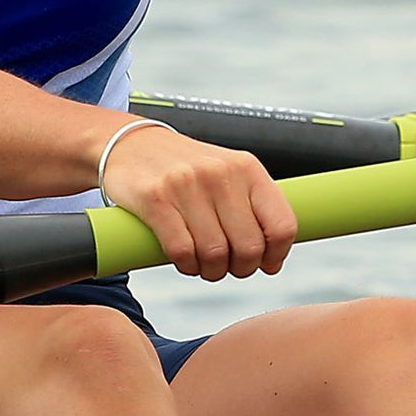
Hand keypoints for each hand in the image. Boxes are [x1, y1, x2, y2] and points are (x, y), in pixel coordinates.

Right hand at [95, 121, 295, 281]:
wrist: (132, 144)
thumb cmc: (185, 167)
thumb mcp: (228, 173)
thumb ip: (252, 209)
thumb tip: (272, 261)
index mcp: (247, 168)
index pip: (282, 225)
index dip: (276, 255)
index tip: (265, 264)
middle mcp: (220, 173)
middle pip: (249, 247)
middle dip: (240, 268)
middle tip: (227, 267)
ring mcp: (186, 184)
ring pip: (215, 253)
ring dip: (211, 271)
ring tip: (203, 265)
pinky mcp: (154, 198)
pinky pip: (182, 250)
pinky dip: (186, 265)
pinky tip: (184, 260)